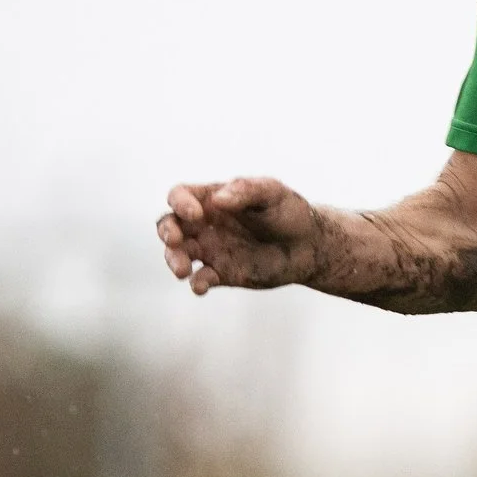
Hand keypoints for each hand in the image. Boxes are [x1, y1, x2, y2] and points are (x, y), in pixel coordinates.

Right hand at [158, 177, 324, 294]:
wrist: (310, 245)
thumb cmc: (289, 212)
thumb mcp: (272, 193)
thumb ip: (246, 190)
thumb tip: (218, 199)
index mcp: (213, 199)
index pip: (181, 196)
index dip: (180, 203)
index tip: (197, 214)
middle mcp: (206, 224)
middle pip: (170, 225)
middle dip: (167, 232)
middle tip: (174, 240)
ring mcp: (212, 249)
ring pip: (179, 254)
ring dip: (174, 260)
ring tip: (182, 270)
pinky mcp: (223, 273)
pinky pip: (201, 279)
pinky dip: (197, 283)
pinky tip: (201, 286)